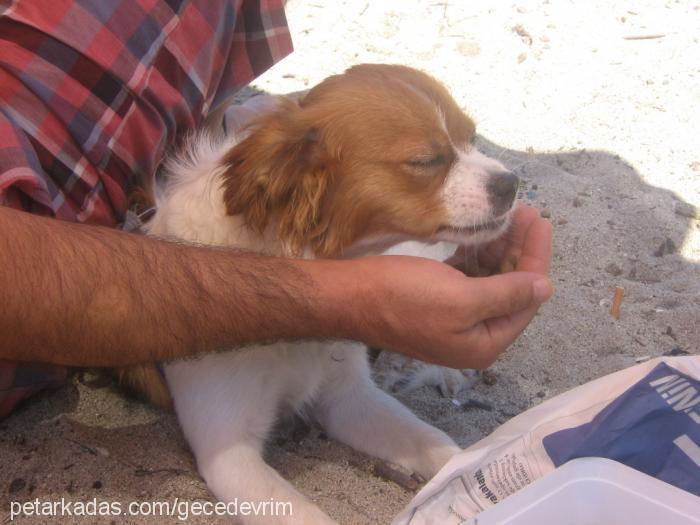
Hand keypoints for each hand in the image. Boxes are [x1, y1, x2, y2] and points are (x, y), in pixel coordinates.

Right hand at [351, 204, 552, 367]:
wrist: (350, 296)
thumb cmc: (405, 296)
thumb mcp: (462, 298)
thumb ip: (507, 294)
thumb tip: (545, 287)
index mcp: (484, 343)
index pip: (525, 300)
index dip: (536, 260)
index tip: (541, 221)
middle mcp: (473, 335)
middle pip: (510, 289)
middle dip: (519, 251)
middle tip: (525, 211)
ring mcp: (454, 319)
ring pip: (490, 280)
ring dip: (499, 249)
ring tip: (507, 215)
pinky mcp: (437, 302)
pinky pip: (468, 279)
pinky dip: (477, 256)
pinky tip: (480, 234)